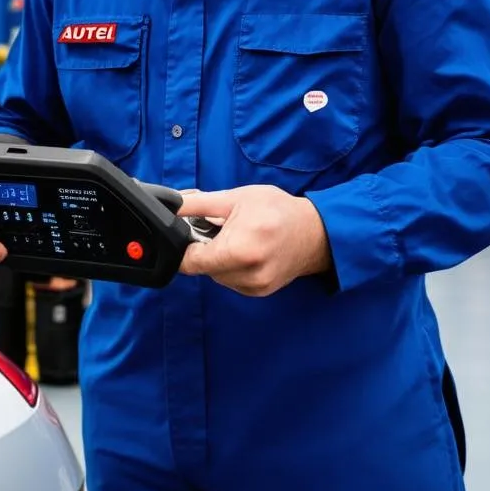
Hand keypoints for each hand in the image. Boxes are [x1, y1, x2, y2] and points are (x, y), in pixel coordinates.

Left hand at [177, 185, 330, 295]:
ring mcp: (254, 286)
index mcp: (239, 250)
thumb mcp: (235, 198)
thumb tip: (172, 205)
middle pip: (203, 267)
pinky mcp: (260, 292)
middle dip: (204, 248)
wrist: (317, 233)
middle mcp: (247, 274)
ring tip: (236, 238)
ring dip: (218, 258)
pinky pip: (231, 281)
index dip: (184, 247)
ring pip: (216, 275)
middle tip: (218, 229)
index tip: (187, 234)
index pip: (191, 262)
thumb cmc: (279, 211)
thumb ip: (198, 204)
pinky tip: (244, 250)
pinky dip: (231, 266)